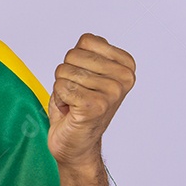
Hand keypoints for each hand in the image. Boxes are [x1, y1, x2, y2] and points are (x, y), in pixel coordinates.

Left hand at [47, 33, 135, 167]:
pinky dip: (59, 100)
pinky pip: (61, 87)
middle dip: (66, 74)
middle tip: (77, 94)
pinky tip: (71, 112)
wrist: (76, 145)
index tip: (85, 80)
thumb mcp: (87, 71)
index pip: (86, 41)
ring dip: (62, 89)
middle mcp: (124, 78)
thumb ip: (89, 52)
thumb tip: (88, 40)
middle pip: (73, 55)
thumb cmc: (78, 106)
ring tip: (75, 103)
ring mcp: (112, 93)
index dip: (76, 59)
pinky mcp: (96, 106)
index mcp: (126, 65)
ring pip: (64, 71)